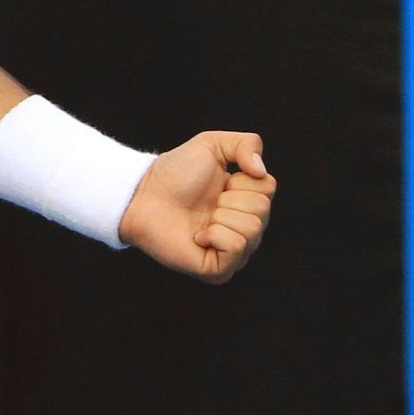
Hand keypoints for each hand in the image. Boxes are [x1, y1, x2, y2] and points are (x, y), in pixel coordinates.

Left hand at [118, 132, 275, 283]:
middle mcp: (245, 229)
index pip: (268, 187)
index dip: (241, 179)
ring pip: (252, 229)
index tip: (220, 182)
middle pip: (262, 210)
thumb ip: (246, 144)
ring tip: (202, 219)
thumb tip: (260, 171)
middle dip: (230, 199)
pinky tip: (198, 236)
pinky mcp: (219, 270)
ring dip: (221, 216)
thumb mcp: (212, 144)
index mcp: (247, 202)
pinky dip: (216, 235)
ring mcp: (234, 253)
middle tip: (207, 203)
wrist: (144, 195)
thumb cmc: (175, 172)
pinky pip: (236, 247)